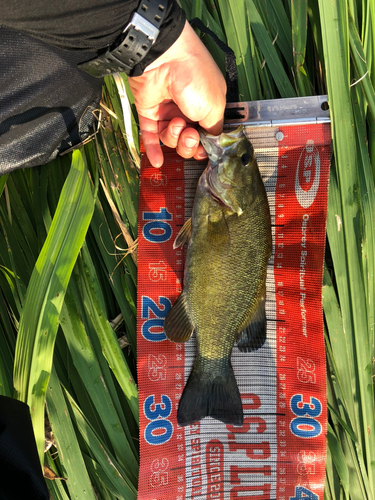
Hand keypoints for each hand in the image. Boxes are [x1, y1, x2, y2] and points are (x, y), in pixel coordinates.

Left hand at [128, 21, 226, 167]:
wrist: (166, 59)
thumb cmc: (195, 78)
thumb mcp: (214, 106)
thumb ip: (214, 129)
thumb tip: (214, 144)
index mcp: (207, 107)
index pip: (206, 135)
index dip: (206, 145)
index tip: (206, 149)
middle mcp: (188, 110)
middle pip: (188, 141)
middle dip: (190, 144)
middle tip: (190, 135)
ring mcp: (167, 111)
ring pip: (170, 140)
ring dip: (174, 137)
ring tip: (176, 124)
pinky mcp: (149, 112)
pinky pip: (150, 136)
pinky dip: (153, 150)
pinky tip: (158, 162)